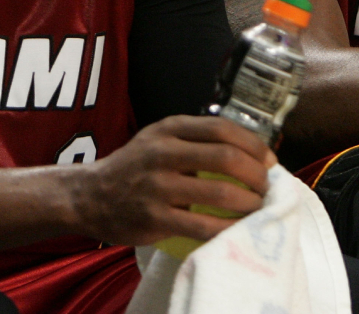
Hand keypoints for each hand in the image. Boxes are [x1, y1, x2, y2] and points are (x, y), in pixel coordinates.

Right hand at [67, 115, 274, 245]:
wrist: (89, 196)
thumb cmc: (135, 167)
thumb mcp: (160, 139)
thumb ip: (196, 140)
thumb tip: (250, 153)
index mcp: (170, 129)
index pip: (223, 128)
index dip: (254, 144)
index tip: (269, 160)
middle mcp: (163, 152)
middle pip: (227, 158)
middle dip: (257, 174)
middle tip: (266, 187)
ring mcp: (158, 186)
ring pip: (220, 192)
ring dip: (249, 202)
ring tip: (257, 208)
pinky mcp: (154, 218)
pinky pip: (202, 225)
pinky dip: (226, 228)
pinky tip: (236, 230)